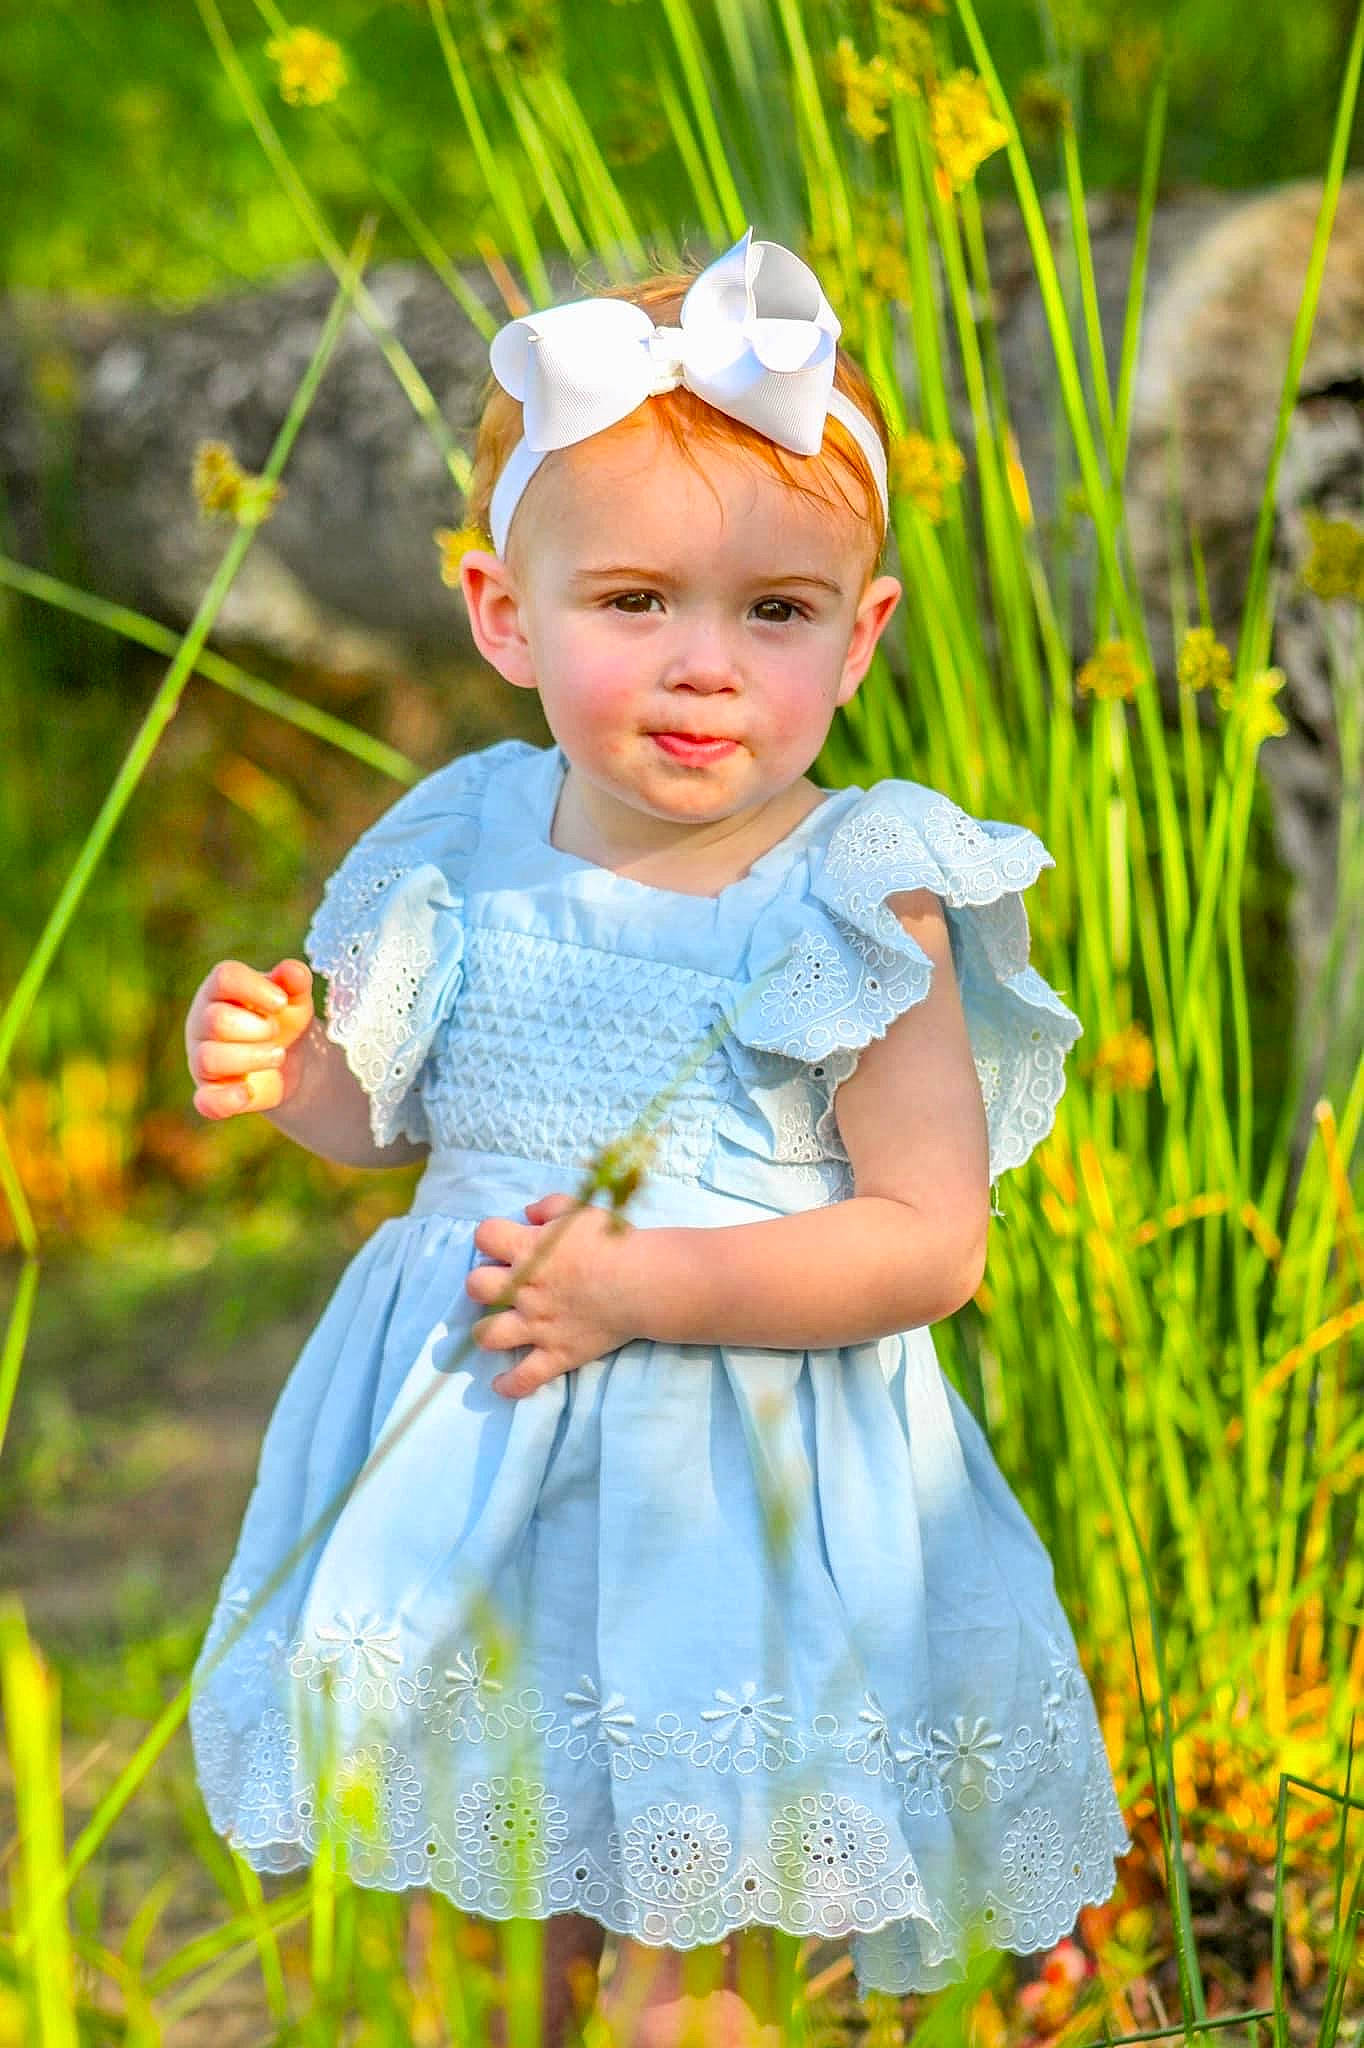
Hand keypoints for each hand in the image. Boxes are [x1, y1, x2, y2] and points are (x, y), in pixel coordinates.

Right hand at [186, 958, 315, 1118]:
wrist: (292, 1061)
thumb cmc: (284, 1018)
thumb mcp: (295, 998)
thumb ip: (295, 981)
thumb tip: (292, 971)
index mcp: (220, 990)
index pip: (224, 977)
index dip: (256, 989)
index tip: (281, 1003)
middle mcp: (202, 1022)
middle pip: (216, 1021)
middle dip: (258, 1029)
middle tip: (277, 1033)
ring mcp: (201, 1058)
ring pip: (209, 1059)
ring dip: (251, 1058)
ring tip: (278, 1056)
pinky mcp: (210, 1093)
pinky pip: (206, 1101)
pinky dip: (228, 1100)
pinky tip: (250, 1091)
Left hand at [465, 1192, 641, 1396]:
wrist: (644, 1282)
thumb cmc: (615, 1242)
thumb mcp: (581, 1210)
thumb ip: (550, 1207)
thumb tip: (527, 1214)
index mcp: (528, 1250)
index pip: (484, 1236)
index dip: (491, 1237)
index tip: (505, 1242)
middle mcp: (525, 1289)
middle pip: (476, 1285)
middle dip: (484, 1283)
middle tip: (504, 1283)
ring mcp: (538, 1325)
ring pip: (488, 1334)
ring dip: (488, 1331)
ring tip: (499, 1327)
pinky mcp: (557, 1354)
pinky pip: (525, 1378)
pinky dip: (511, 1385)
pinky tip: (502, 1384)